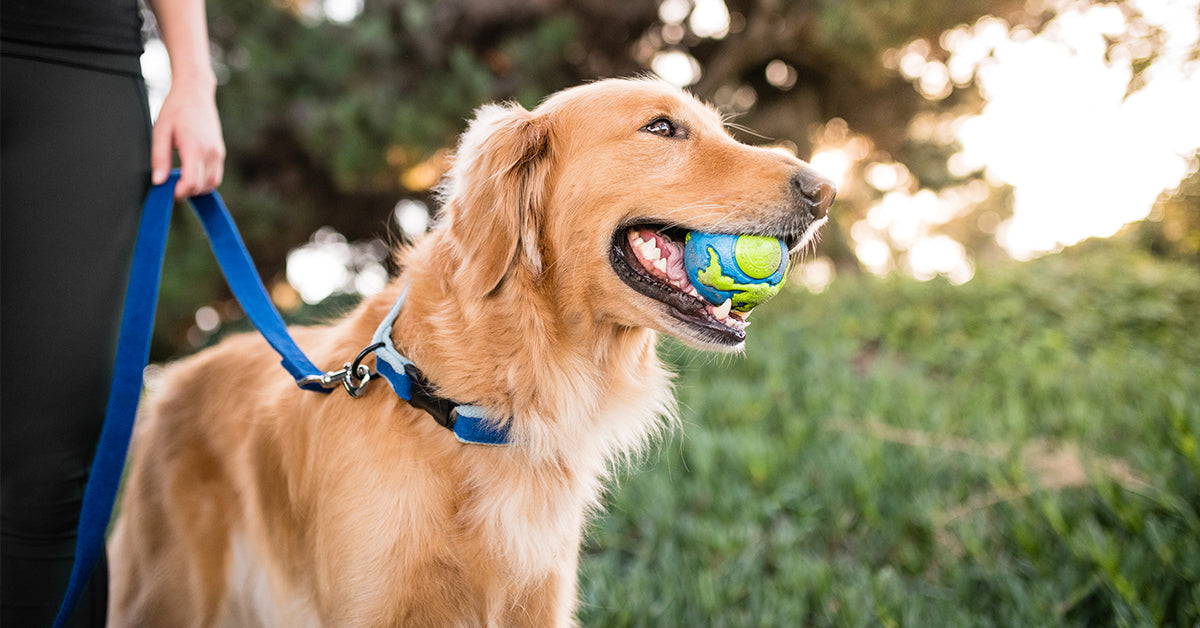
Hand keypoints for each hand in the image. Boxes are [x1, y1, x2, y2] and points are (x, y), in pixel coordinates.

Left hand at [151, 74, 224, 198]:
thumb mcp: (160, 131)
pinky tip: (190, 174)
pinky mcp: (220, 153)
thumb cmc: (176, 109)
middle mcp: (211, 152)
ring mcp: (218, 153)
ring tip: (180, 180)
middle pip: (201, 186)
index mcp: (194, 147)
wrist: (196, 93)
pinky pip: (216, 176)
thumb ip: (159, 158)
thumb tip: (159, 182)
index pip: (191, 182)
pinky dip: (204, 181)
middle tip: (170, 185)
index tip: (168, 192)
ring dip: (196, 188)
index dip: (179, 192)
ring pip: (211, 184)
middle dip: (186, 191)